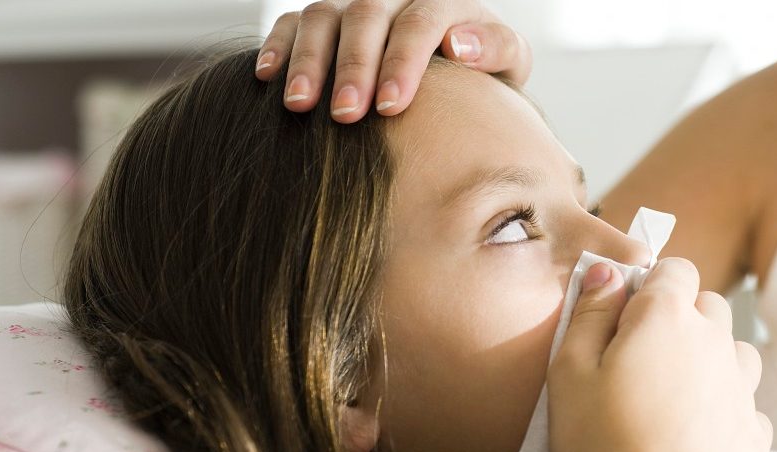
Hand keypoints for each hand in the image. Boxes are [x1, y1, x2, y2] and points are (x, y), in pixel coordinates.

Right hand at [255, 0, 531, 119]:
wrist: (461, 80)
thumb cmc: (485, 79)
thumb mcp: (508, 66)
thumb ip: (497, 51)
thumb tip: (458, 44)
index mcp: (444, 3)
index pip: (421, 21)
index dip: (403, 62)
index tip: (391, 106)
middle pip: (367, 15)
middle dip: (354, 66)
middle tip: (347, 115)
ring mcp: (354, 6)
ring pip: (323, 15)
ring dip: (310, 61)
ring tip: (301, 106)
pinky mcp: (324, 21)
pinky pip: (294, 23)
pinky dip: (278, 47)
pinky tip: (268, 79)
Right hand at [548, 258, 772, 451]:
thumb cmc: (600, 443)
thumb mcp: (569, 371)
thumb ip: (590, 314)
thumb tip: (608, 273)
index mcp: (667, 317)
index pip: (675, 269)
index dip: (651, 286)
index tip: (626, 315)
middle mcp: (715, 341)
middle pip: (708, 306)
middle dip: (681, 320)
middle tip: (642, 359)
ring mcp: (741, 387)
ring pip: (735, 350)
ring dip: (710, 360)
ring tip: (674, 395)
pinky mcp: (755, 432)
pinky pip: (746, 404)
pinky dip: (726, 410)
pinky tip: (695, 433)